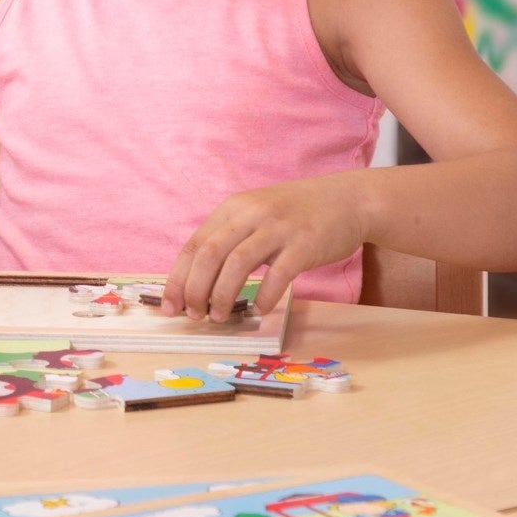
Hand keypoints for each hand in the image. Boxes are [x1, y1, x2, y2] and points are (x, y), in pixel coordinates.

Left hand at [162, 174, 367, 320]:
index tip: (169, 305)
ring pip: (238, 263)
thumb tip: (200, 281)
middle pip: (210, 254)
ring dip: (223, 295)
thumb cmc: (296, 214)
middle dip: (195, 289)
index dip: (178, 277)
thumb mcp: (255, 215)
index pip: (195, 245)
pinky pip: (279, 272)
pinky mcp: (305, 243)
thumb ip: (231, 239)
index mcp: (233, 208)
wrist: (347, 199)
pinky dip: (265, 294)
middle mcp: (250, 214)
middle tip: (193, 314)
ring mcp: (278, 227)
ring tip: (219, 317)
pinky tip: (260, 310)